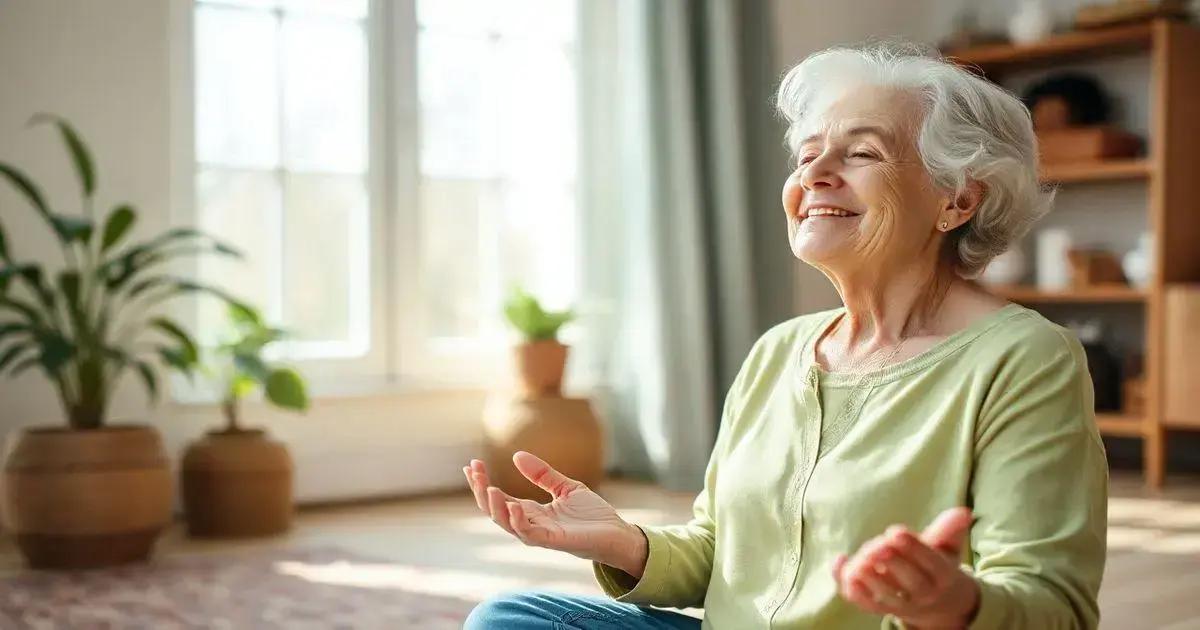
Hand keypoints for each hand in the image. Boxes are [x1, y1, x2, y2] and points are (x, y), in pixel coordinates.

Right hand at [463, 452, 647, 577]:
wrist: (617, 533)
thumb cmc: (593, 515)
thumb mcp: (566, 487)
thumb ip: (543, 474)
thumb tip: (516, 455)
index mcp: (531, 512)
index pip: (499, 498)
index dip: (483, 483)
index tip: (472, 464)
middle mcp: (531, 524)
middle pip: (495, 511)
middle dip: (481, 492)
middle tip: (473, 470)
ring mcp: (541, 534)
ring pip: (507, 524)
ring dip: (495, 507)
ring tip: (488, 488)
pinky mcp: (554, 541)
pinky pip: (530, 534)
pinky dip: (519, 521)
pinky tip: (514, 504)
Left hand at [833, 507, 980, 628]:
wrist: (939, 605)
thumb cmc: (939, 567)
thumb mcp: (948, 547)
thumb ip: (950, 529)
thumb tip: (964, 512)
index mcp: (943, 576)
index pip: (931, 563)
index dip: (913, 548)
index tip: (895, 531)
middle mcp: (923, 594)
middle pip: (909, 582)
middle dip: (892, 561)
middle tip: (879, 544)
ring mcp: (900, 604)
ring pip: (883, 595)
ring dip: (869, 575)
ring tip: (861, 555)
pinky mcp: (879, 607)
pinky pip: (860, 600)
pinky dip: (845, 583)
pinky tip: (840, 559)